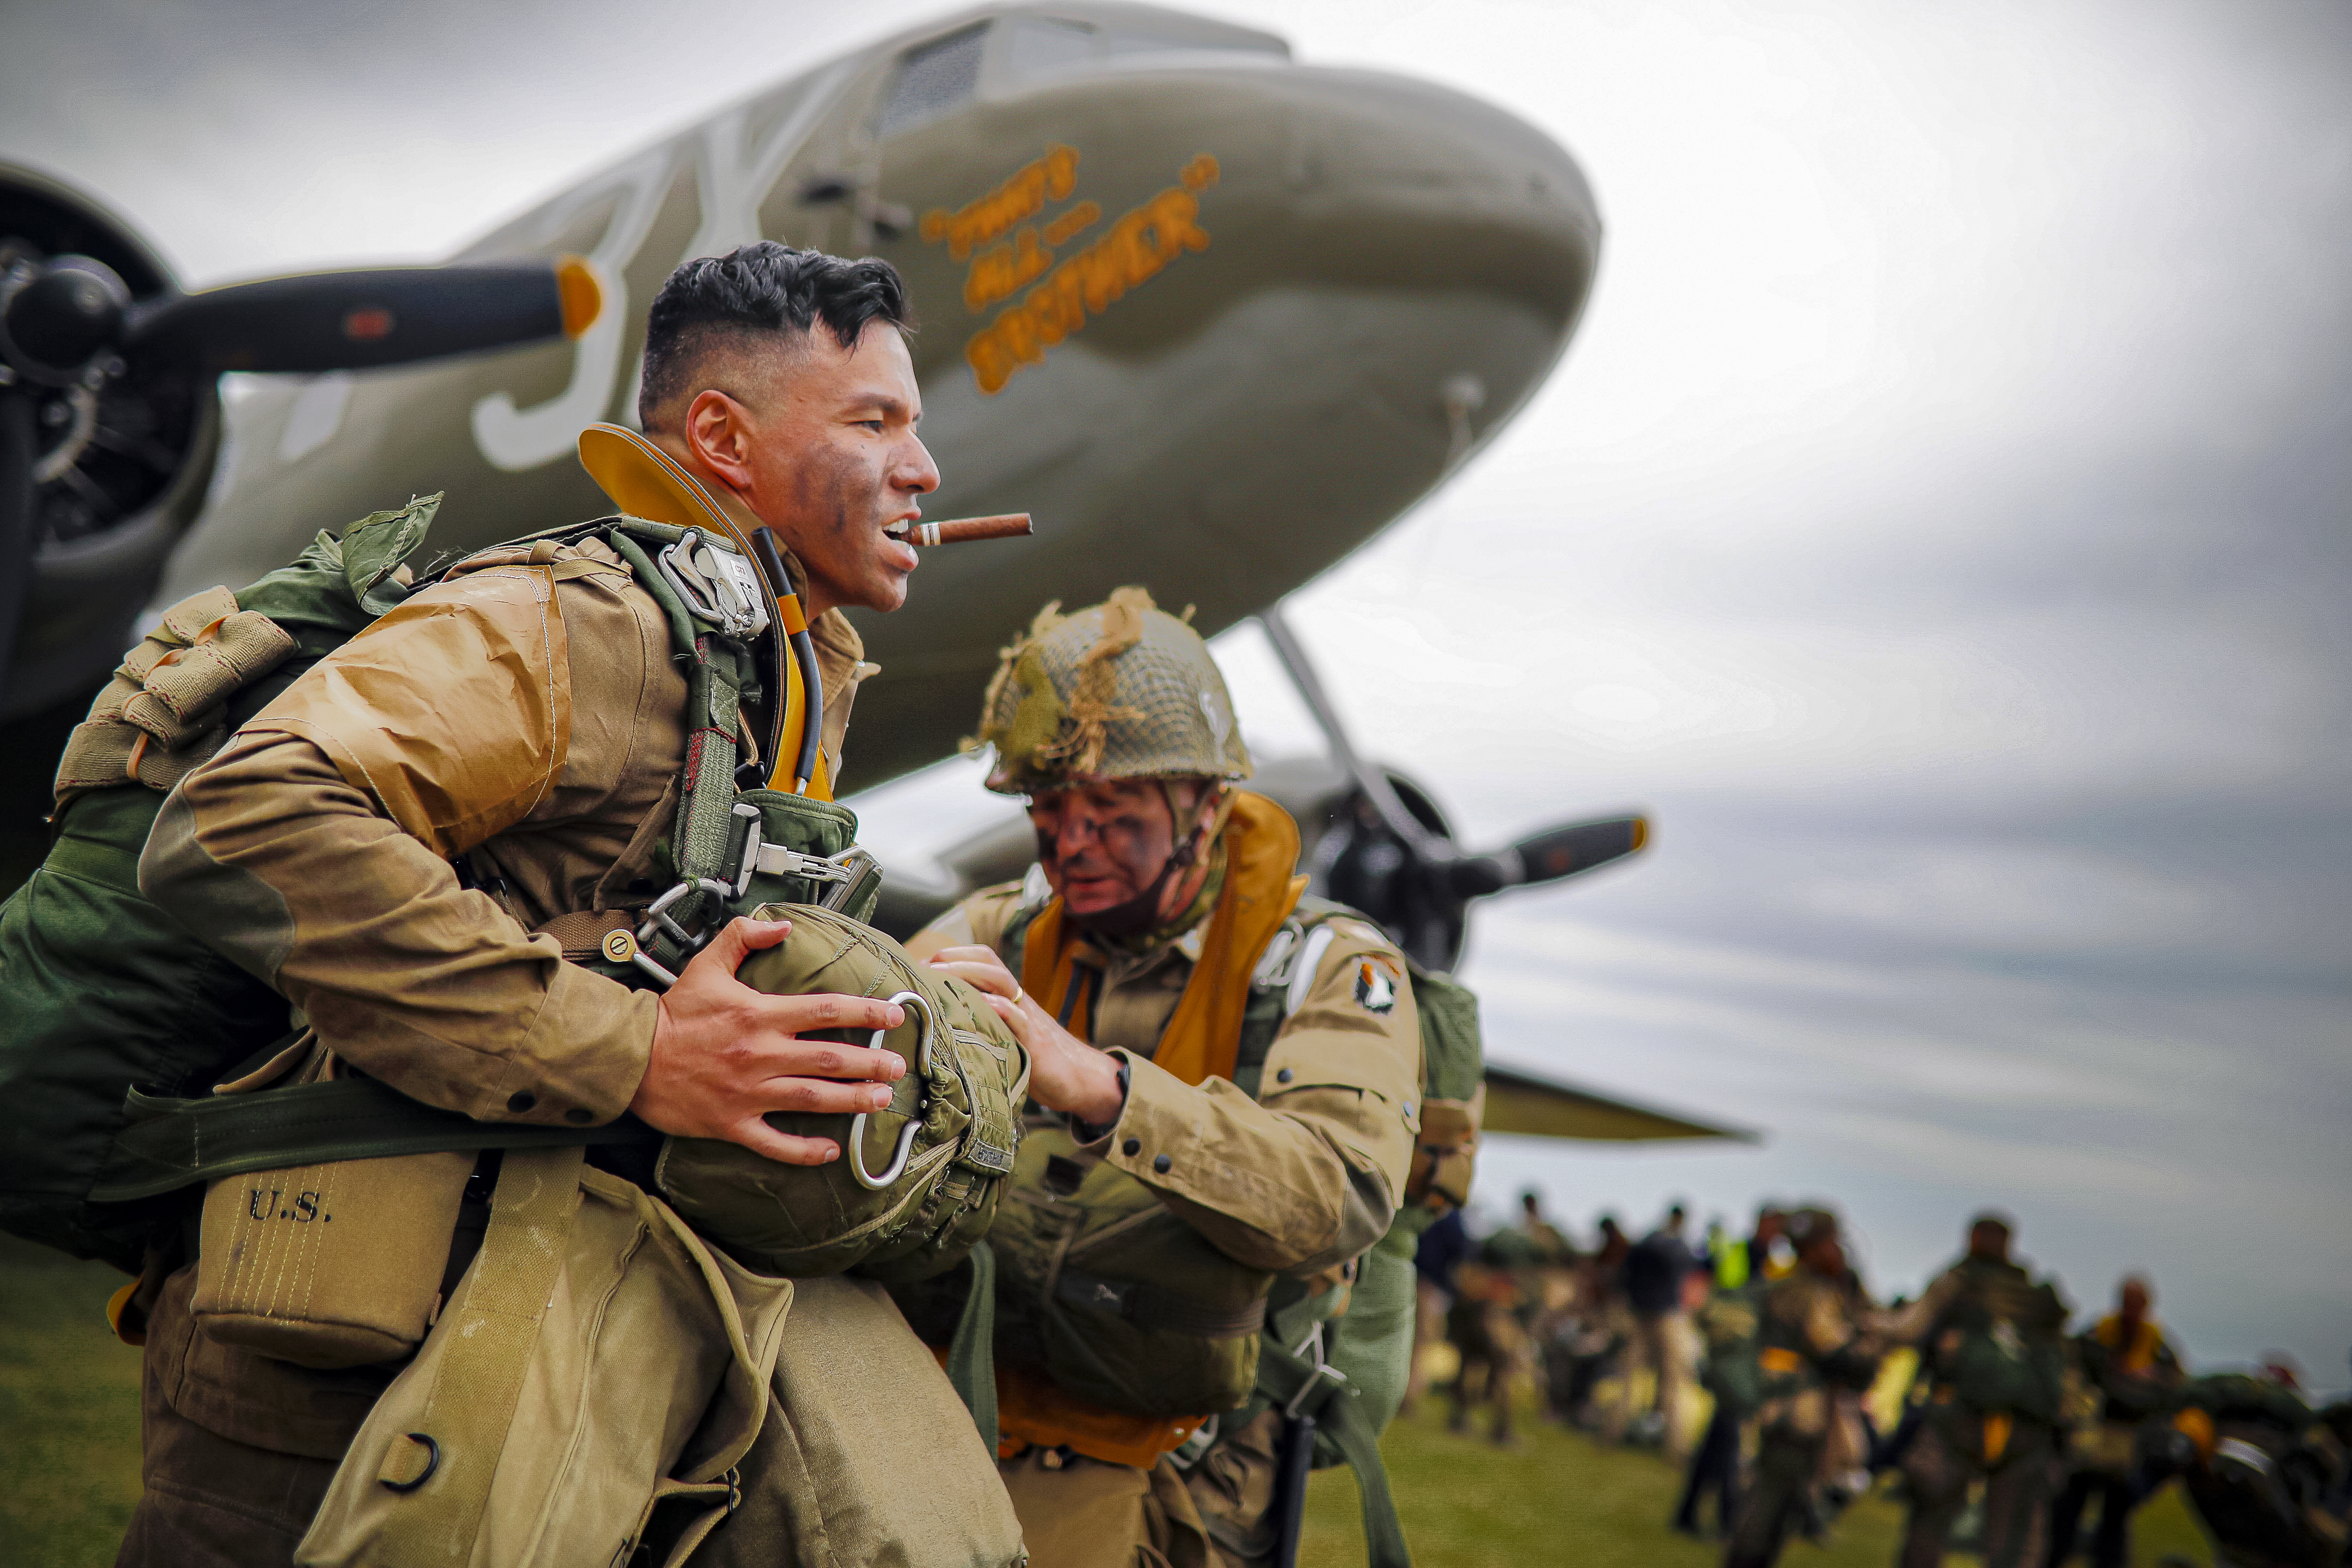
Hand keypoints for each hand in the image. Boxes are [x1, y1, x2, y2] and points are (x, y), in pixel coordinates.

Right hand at [633, 917, 907, 1163]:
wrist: (630, 1058)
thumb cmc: (672, 1014)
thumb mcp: (707, 964)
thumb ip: (744, 937)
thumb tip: (782, 924)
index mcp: (759, 1014)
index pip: (827, 1009)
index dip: (867, 1011)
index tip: (896, 1014)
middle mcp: (760, 1054)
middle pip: (830, 1058)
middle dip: (871, 1063)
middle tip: (899, 1068)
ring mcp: (748, 1093)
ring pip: (812, 1099)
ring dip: (851, 1101)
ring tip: (881, 1101)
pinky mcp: (732, 1124)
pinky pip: (774, 1143)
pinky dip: (804, 1151)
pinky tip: (831, 1151)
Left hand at [923, 944, 1125, 1126]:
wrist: (1078, 1076)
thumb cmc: (1035, 1058)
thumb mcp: (1006, 1035)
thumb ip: (984, 1023)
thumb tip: (942, 1021)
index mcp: (1011, 997)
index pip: (985, 960)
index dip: (955, 955)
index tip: (926, 962)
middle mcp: (1019, 1001)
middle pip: (990, 963)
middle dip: (957, 958)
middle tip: (926, 966)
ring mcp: (1028, 1018)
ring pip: (1003, 982)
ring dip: (970, 972)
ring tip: (942, 975)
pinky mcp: (1035, 1042)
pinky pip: (1018, 1018)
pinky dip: (1000, 1008)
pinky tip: (981, 1005)